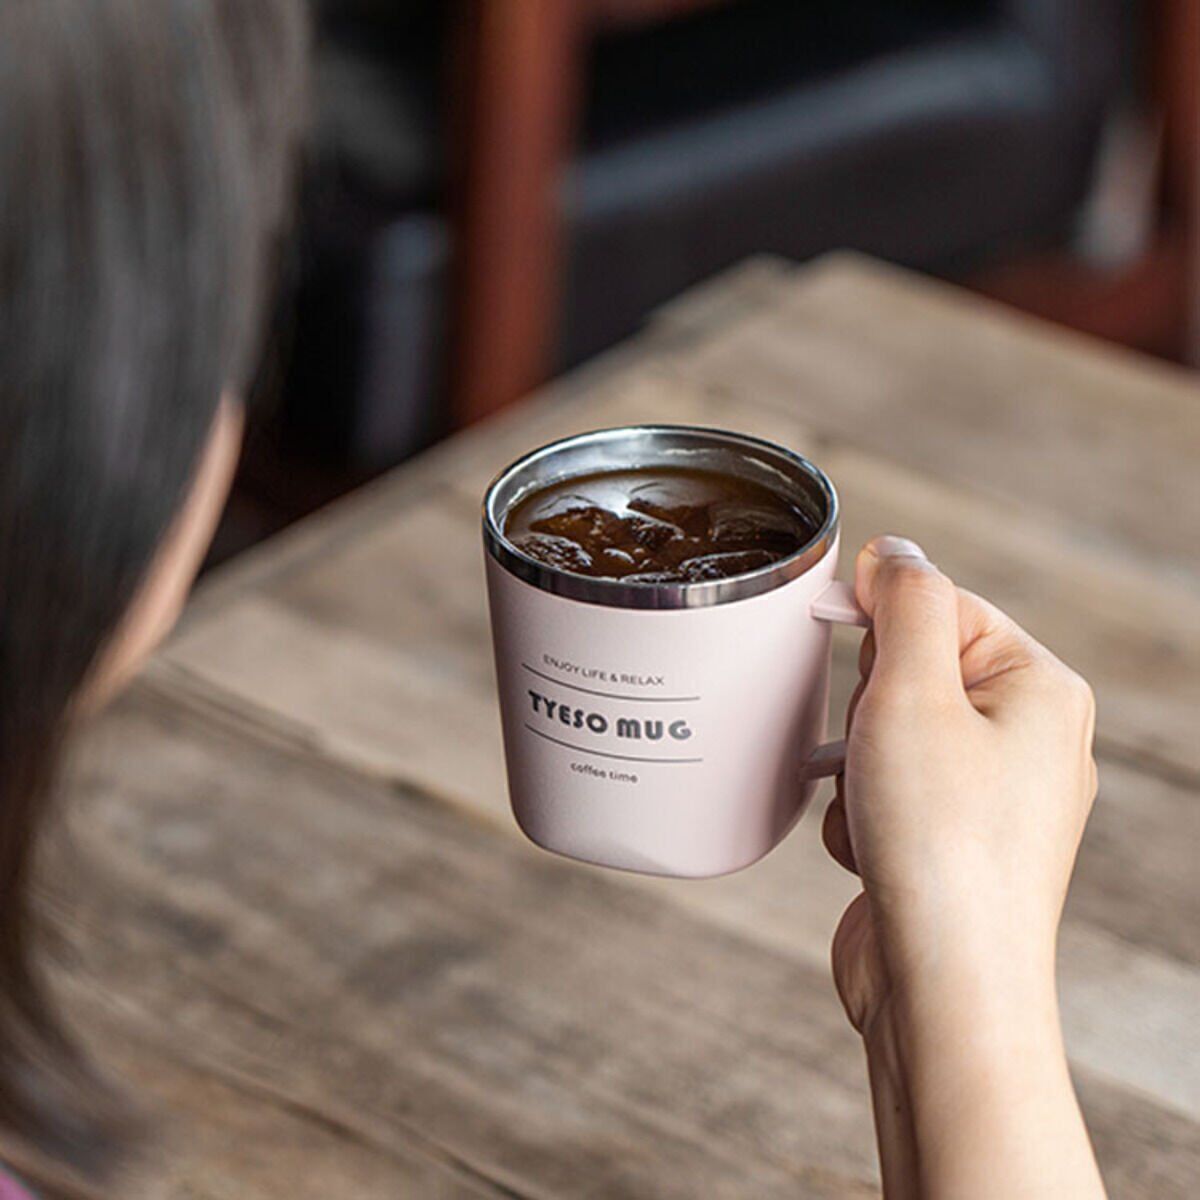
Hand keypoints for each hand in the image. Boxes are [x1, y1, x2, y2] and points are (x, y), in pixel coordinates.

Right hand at [823, 535, 1103, 1198]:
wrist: (943, 987)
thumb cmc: (937, 843)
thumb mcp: (912, 692)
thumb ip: (905, 603)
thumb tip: (894, 552)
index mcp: (1041, 690)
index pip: (944, 605)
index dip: (879, 618)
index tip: (830, 635)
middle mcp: (1031, 740)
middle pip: (914, 669)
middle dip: (867, 705)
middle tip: (871, 746)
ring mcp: (994, 797)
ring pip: (889, 732)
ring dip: (855, 762)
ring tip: (870, 807)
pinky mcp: (954, 844)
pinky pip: (887, 791)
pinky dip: (859, 812)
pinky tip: (868, 849)